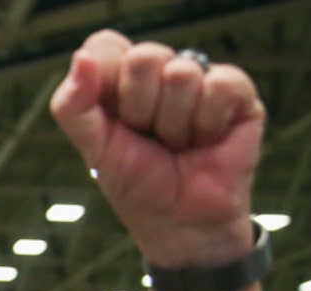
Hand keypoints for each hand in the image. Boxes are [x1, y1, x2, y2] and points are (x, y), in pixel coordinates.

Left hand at [50, 30, 264, 266]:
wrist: (180, 223)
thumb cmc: (136, 185)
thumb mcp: (94, 148)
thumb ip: (73, 106)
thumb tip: (81, 58)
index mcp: (119, 79)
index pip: (106, 46)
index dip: (106, 85)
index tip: (114, 123)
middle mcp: (159, 73)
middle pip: (144, 57)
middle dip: (140, 111)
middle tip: (149, 138)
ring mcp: (199, 79)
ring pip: (182, 73)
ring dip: (174, 125)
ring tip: (178, 144)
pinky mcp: (237, 93)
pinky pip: (220, 84)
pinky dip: (207, 124)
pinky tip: (207, 140)